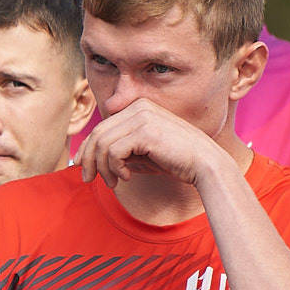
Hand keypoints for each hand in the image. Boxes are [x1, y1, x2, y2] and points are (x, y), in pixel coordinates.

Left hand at [75, 99, 230, 191]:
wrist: (205, 165)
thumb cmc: (174, 161)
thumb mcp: (142, 154)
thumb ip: (120, 150)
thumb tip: (90, 158)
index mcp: (138, 107)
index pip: (102, 127)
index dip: (87, 149)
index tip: (85, 168)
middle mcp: (139, 107)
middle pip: (97, 133)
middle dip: (89, 160)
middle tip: (88, 179)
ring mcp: (142, 117)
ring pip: (103, 143)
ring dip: (103, 168)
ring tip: (114, 182)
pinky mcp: (145, 131)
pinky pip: (114, 151)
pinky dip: (115, 168)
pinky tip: (127, 176)